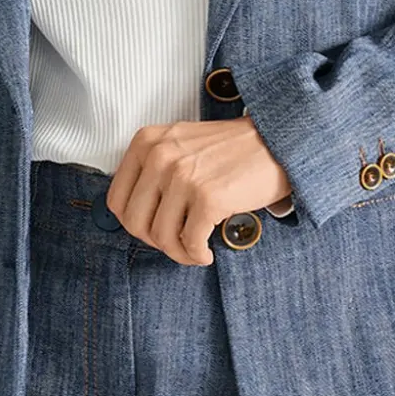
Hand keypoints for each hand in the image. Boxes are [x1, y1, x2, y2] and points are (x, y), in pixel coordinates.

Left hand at [106, 117, 292, 265]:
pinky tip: (207, 252)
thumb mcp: (180, 144)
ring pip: (161, 237)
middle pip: (135, 222)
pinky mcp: (208, 198)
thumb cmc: (231, 148)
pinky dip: (197, 255)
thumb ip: (153, 170)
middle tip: (177, 243)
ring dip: (179, 253)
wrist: (277, 140)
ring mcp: (183, 176)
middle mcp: (160, 156)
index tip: (155, 229)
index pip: (117, 200)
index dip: (135, 224)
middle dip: (156, 242)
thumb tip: (136, 217)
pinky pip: (189, 242)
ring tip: (195, 250)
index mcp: (147, 141)